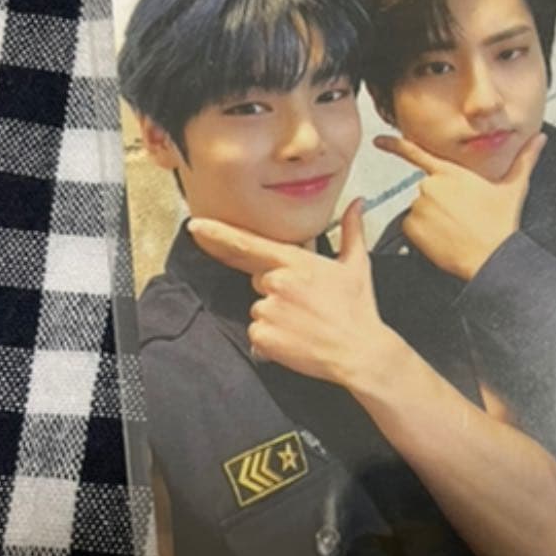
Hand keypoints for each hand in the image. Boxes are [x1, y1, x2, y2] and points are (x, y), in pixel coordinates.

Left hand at [187, 200, 394, 386]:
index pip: (248, 243)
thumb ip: (352, 230)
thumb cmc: (358, 310)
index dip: (218, 234)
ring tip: (305, 325)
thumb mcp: (357, 265)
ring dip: (276, 317)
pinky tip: (296, 340)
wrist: (360, 352)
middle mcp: (277, 282)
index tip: (196, 226)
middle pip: (259, 281)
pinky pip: (257, 333)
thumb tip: (357, 204)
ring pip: (258, 309)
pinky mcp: (263, 336)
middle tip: (308, 305)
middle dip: (278, 291)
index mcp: (295, 262)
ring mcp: (268, 309)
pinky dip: (271, 339)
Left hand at [374, 131, 547, 280]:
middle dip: (440, 201)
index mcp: (451, 173)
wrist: (490, 257)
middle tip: (461, 215)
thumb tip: (539, 140)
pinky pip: (412, 227)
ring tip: (455, 227)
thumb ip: (525, 159)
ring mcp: (419, 207)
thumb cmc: (499, 225)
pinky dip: (424, 233)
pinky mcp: (412, 227)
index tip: (379, 141)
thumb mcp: (514, 188)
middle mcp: (431, 186)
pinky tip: (443, 236)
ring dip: (433, 217)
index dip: (394, 145)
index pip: (416, 153)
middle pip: (426, 189)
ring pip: (419, 209)